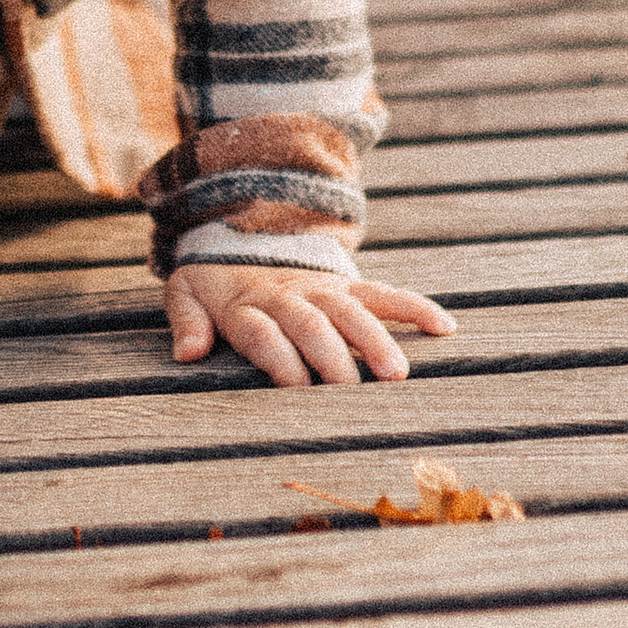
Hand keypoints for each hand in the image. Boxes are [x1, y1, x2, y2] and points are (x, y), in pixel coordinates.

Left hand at [165, 257, 453, 384]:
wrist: (238, 232)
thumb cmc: (212, 282)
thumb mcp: (184, 293)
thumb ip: (185, 320)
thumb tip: (187, 352)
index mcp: (246, 304)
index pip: (263, 333)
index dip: (279, 359)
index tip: (297, 389)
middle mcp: (288, 296)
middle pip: (312, 325)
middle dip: (334, 359)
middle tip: (355, 395)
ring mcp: (321, 288)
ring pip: (351, 311)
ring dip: (375, 340)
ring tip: (398, 374)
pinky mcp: (347, 284)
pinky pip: (383, 293)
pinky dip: (414, 307)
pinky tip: (443, 328)